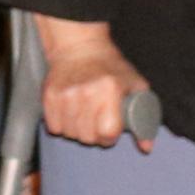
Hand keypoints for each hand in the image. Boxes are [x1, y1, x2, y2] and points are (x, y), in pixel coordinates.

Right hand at [37, 20, 149, 150]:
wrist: (79, 46)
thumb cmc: (110, 67)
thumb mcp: (135, 85)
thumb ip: (145, 116)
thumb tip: (146, 147)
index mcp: (109, 89)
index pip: (107, 131)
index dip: (110, 137)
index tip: (109, 132)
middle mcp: (86, 92)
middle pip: (87, 136)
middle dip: (93, 136)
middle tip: (96, 125)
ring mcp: (65, 94)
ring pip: (70, 133)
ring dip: (77, 131)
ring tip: (82, 119)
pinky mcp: (49, 94)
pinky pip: (53, 126)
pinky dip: (60, 126)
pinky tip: (69, 116)